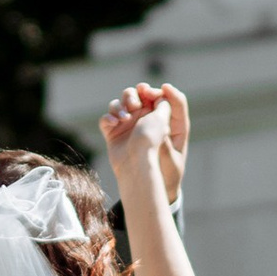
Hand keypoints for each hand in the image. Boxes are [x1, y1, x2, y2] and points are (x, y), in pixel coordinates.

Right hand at [100, 81, 187, 203]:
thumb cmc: (163, 166)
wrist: (146, 184)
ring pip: (122, 102)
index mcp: (167, 120)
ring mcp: (130, 125)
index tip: (151, 93)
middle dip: (136, 93)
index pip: (166, 97)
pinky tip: (115, 123)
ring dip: (121, 104)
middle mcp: (148, 119)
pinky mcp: (115, 133)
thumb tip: (160, 97)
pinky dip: (109, 117)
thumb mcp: (168, 140)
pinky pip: (108, 118)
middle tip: (135, 103)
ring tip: (125, 117)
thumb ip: (164, 115)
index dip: (160, 91)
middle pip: (141, 94)